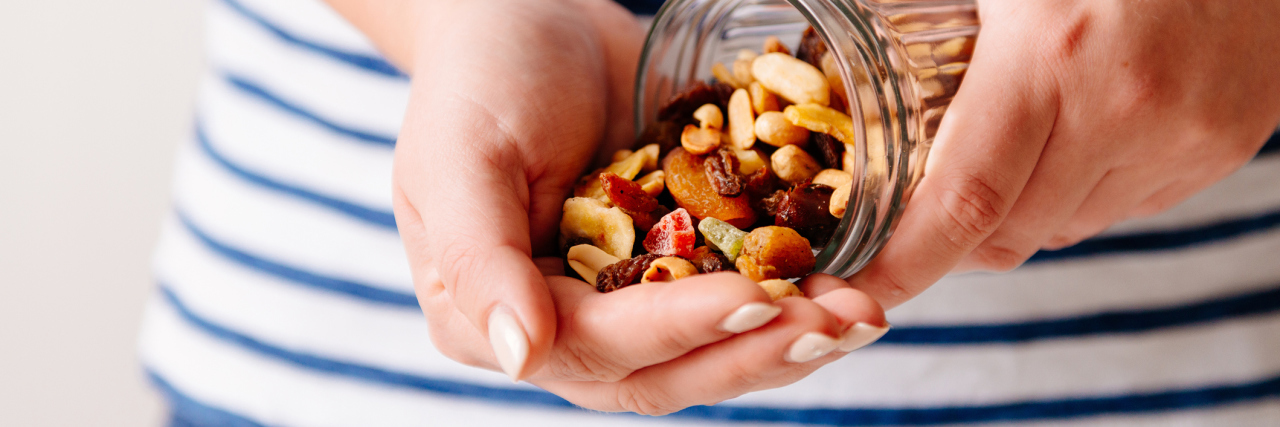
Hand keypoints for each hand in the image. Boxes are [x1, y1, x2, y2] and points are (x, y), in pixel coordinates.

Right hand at [375, 0, 887, 413]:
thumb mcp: (460, 157)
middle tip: (835, 322)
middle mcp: (562, 328)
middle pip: (665, 372)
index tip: (754, 297)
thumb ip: (477, 261)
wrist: (527, 21)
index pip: (596, 347)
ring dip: (787, 338)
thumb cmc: (479, 79)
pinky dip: (792, 296)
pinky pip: (735, 297)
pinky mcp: (675, 267)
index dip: (678, 328)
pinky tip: (850, 281)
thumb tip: (521, 359)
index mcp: (492, 319)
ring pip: (711, 351)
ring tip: (861, 313)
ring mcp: (623, 303)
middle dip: (754, 352)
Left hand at [849, 0, 1279, 307]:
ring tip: (1013, 150)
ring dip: (1020, 215)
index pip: (963, 201)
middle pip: (1008, 233)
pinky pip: (1124, 208)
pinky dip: (1080, 195)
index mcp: (1048, 56)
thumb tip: (832, 50)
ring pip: (1064, 228)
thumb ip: (921, 21)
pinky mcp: (1220, 147)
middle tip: (918, 219)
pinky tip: (1078, 138)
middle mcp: (1119, 108)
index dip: (905, 263)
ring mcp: (1180, 135)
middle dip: (951, 244)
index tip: (858, 291)